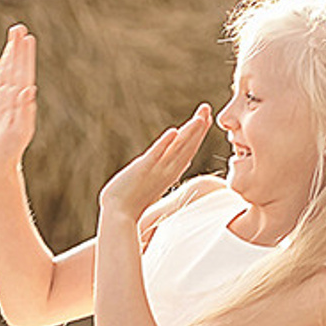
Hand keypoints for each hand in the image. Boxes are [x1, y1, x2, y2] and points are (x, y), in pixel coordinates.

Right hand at [0, 24, 36, 170]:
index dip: (26, 56)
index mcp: (20, 101)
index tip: (29, 38)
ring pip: (3, 73)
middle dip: (16, 48)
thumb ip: (26, 110)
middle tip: (19, 28)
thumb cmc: (10, 151)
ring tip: (11, 40)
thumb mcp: (20, 130)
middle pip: (14, 68)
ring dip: (7, 56)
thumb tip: (30, 89)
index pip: (24, 73)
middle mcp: (10, 98)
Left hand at [99, 104, 211, 224]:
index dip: (197, 135)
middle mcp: (166, 172)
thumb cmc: (129, 203)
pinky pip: (156, 156)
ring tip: (201, 117)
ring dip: (189, 133)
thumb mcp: (147, 183)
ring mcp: (156, 171)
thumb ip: (154, 173)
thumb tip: (157, 167)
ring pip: (177, 149)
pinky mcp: (142, 171)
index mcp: (168, 174)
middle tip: (207, 109)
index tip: (204, 119)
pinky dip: (165, 144)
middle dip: (198, 128)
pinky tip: (173, 132)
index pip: (187, 151)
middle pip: (187, 147)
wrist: (118, 216)